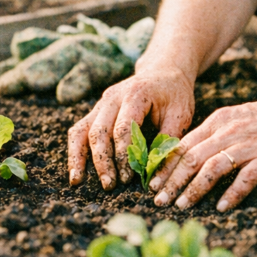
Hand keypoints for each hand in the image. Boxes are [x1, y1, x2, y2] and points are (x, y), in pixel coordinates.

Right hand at [67, 64, 194, 189]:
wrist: (163, 72)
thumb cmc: (174, 95)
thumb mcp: (180, 115)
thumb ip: (167, 142)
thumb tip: (156, 175)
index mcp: (136, 94)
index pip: (123, 128)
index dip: (124, 154)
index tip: (130, 177)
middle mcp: (113, 97)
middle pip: (99, 131)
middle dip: (103, 160)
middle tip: (110, 185)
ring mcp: (101, 103)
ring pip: (82, 130)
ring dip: (80, 157)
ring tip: (78, 181)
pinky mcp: (96, 111)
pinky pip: (79, 130)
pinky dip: (75, 151)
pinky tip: (76, 172)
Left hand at [150, 88, 256, 211]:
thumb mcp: (239, 117)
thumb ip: (216, 133)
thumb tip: (191, 152)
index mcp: (220, 120)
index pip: (185, 144)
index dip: (166, 164)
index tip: (151, 182)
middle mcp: (230, 131)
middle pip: (192, 157)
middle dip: (172, 181)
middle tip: (159, 200)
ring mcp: (249, 144)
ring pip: (212, 168)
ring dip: (194, 189)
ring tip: (182, 205)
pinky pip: (245, 178)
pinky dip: (231, 194)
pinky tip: (222, 207)